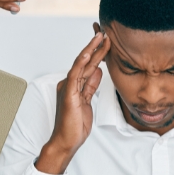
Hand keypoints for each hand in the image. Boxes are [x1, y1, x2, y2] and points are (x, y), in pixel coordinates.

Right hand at [37, 32, 108, 174]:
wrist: (66, 141)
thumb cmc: (76, 125)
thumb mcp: (88, 102)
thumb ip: (91, 86)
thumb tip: (99, 71)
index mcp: (74, 85)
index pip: (88, 65)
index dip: (98, 52)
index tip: (107, 41)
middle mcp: (70, 83)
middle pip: (86, 62)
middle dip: (96, 47)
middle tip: (106, 33)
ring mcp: (68, 87)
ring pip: (81, 64)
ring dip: (92, 50)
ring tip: (101, 37)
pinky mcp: (68, 94)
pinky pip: (75, 75)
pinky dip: (82, 63)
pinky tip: (88, 53)